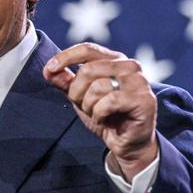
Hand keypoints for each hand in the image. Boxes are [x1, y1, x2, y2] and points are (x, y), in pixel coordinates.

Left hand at [42, 43, 157, 181]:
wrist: (126, 143)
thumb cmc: (105, 116)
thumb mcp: (79, 97)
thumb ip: (65, 82)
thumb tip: (48, 70)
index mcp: (114, 60)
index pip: (87, 49)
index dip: (65, 57)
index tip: (49, 69)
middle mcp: (129, 66)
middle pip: (88, 70)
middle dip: (76, 92)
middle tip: (83, 105)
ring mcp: (139, 81)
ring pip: (98, 86)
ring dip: (89, 105)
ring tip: (97, 113)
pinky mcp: (144, 99)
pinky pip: (110, 101)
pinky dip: (100, 113)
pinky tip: (104, 120)